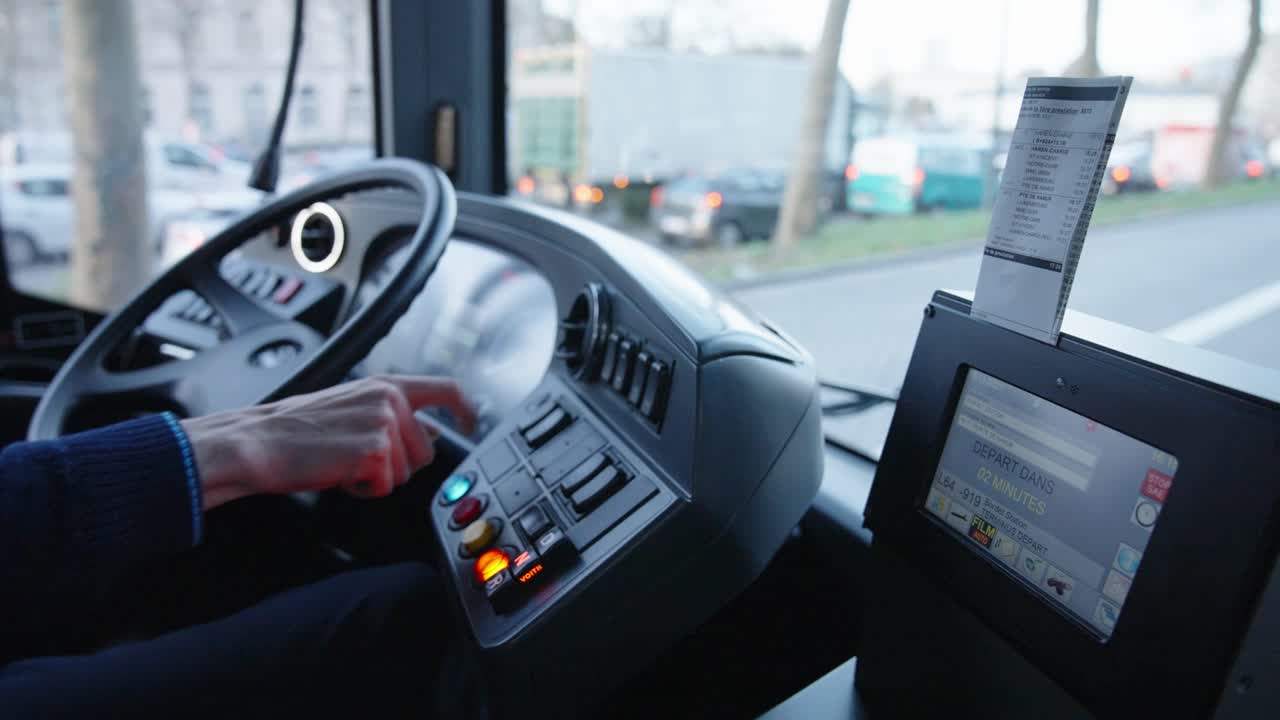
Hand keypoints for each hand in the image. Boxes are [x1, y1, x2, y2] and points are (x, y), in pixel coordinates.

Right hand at [181, 375, 475, 508]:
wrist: (257, 442)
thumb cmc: (295, 430)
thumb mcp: (352, 408)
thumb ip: (393, 414)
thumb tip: (434, 431)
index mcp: (386, 385)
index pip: (446, 389)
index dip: (467, 408)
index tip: (472, 423)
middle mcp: (389, 400)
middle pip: (428, 450)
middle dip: (399, 464)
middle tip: (358, 459)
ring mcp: (383, 424)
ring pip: (407, 471)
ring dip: (379, 477)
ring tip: (343, 462)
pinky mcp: (374, 451)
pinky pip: (386, 486)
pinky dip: (363, 490)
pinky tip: (338, 474)